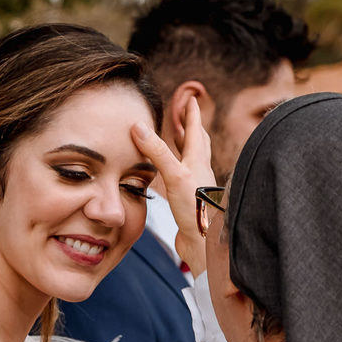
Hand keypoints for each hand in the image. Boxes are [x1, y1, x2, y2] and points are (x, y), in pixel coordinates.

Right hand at [132, 96, 215, 274]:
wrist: (203, 243)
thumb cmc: (195, 210)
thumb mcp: (174, 175)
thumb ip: (157, 151)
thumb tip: (138, 126)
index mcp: (198, 161)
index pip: (196, 130)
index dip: (192, 113)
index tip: (192, 98)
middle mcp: (199, 172)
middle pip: (199, 145)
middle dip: (192, 129)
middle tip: (187, 117)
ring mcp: (194, 188)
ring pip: (191, 163)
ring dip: (185, 150)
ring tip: (179, 143)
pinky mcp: (187, 204)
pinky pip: (181, 182)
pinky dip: (175, 173)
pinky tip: (171, 178)